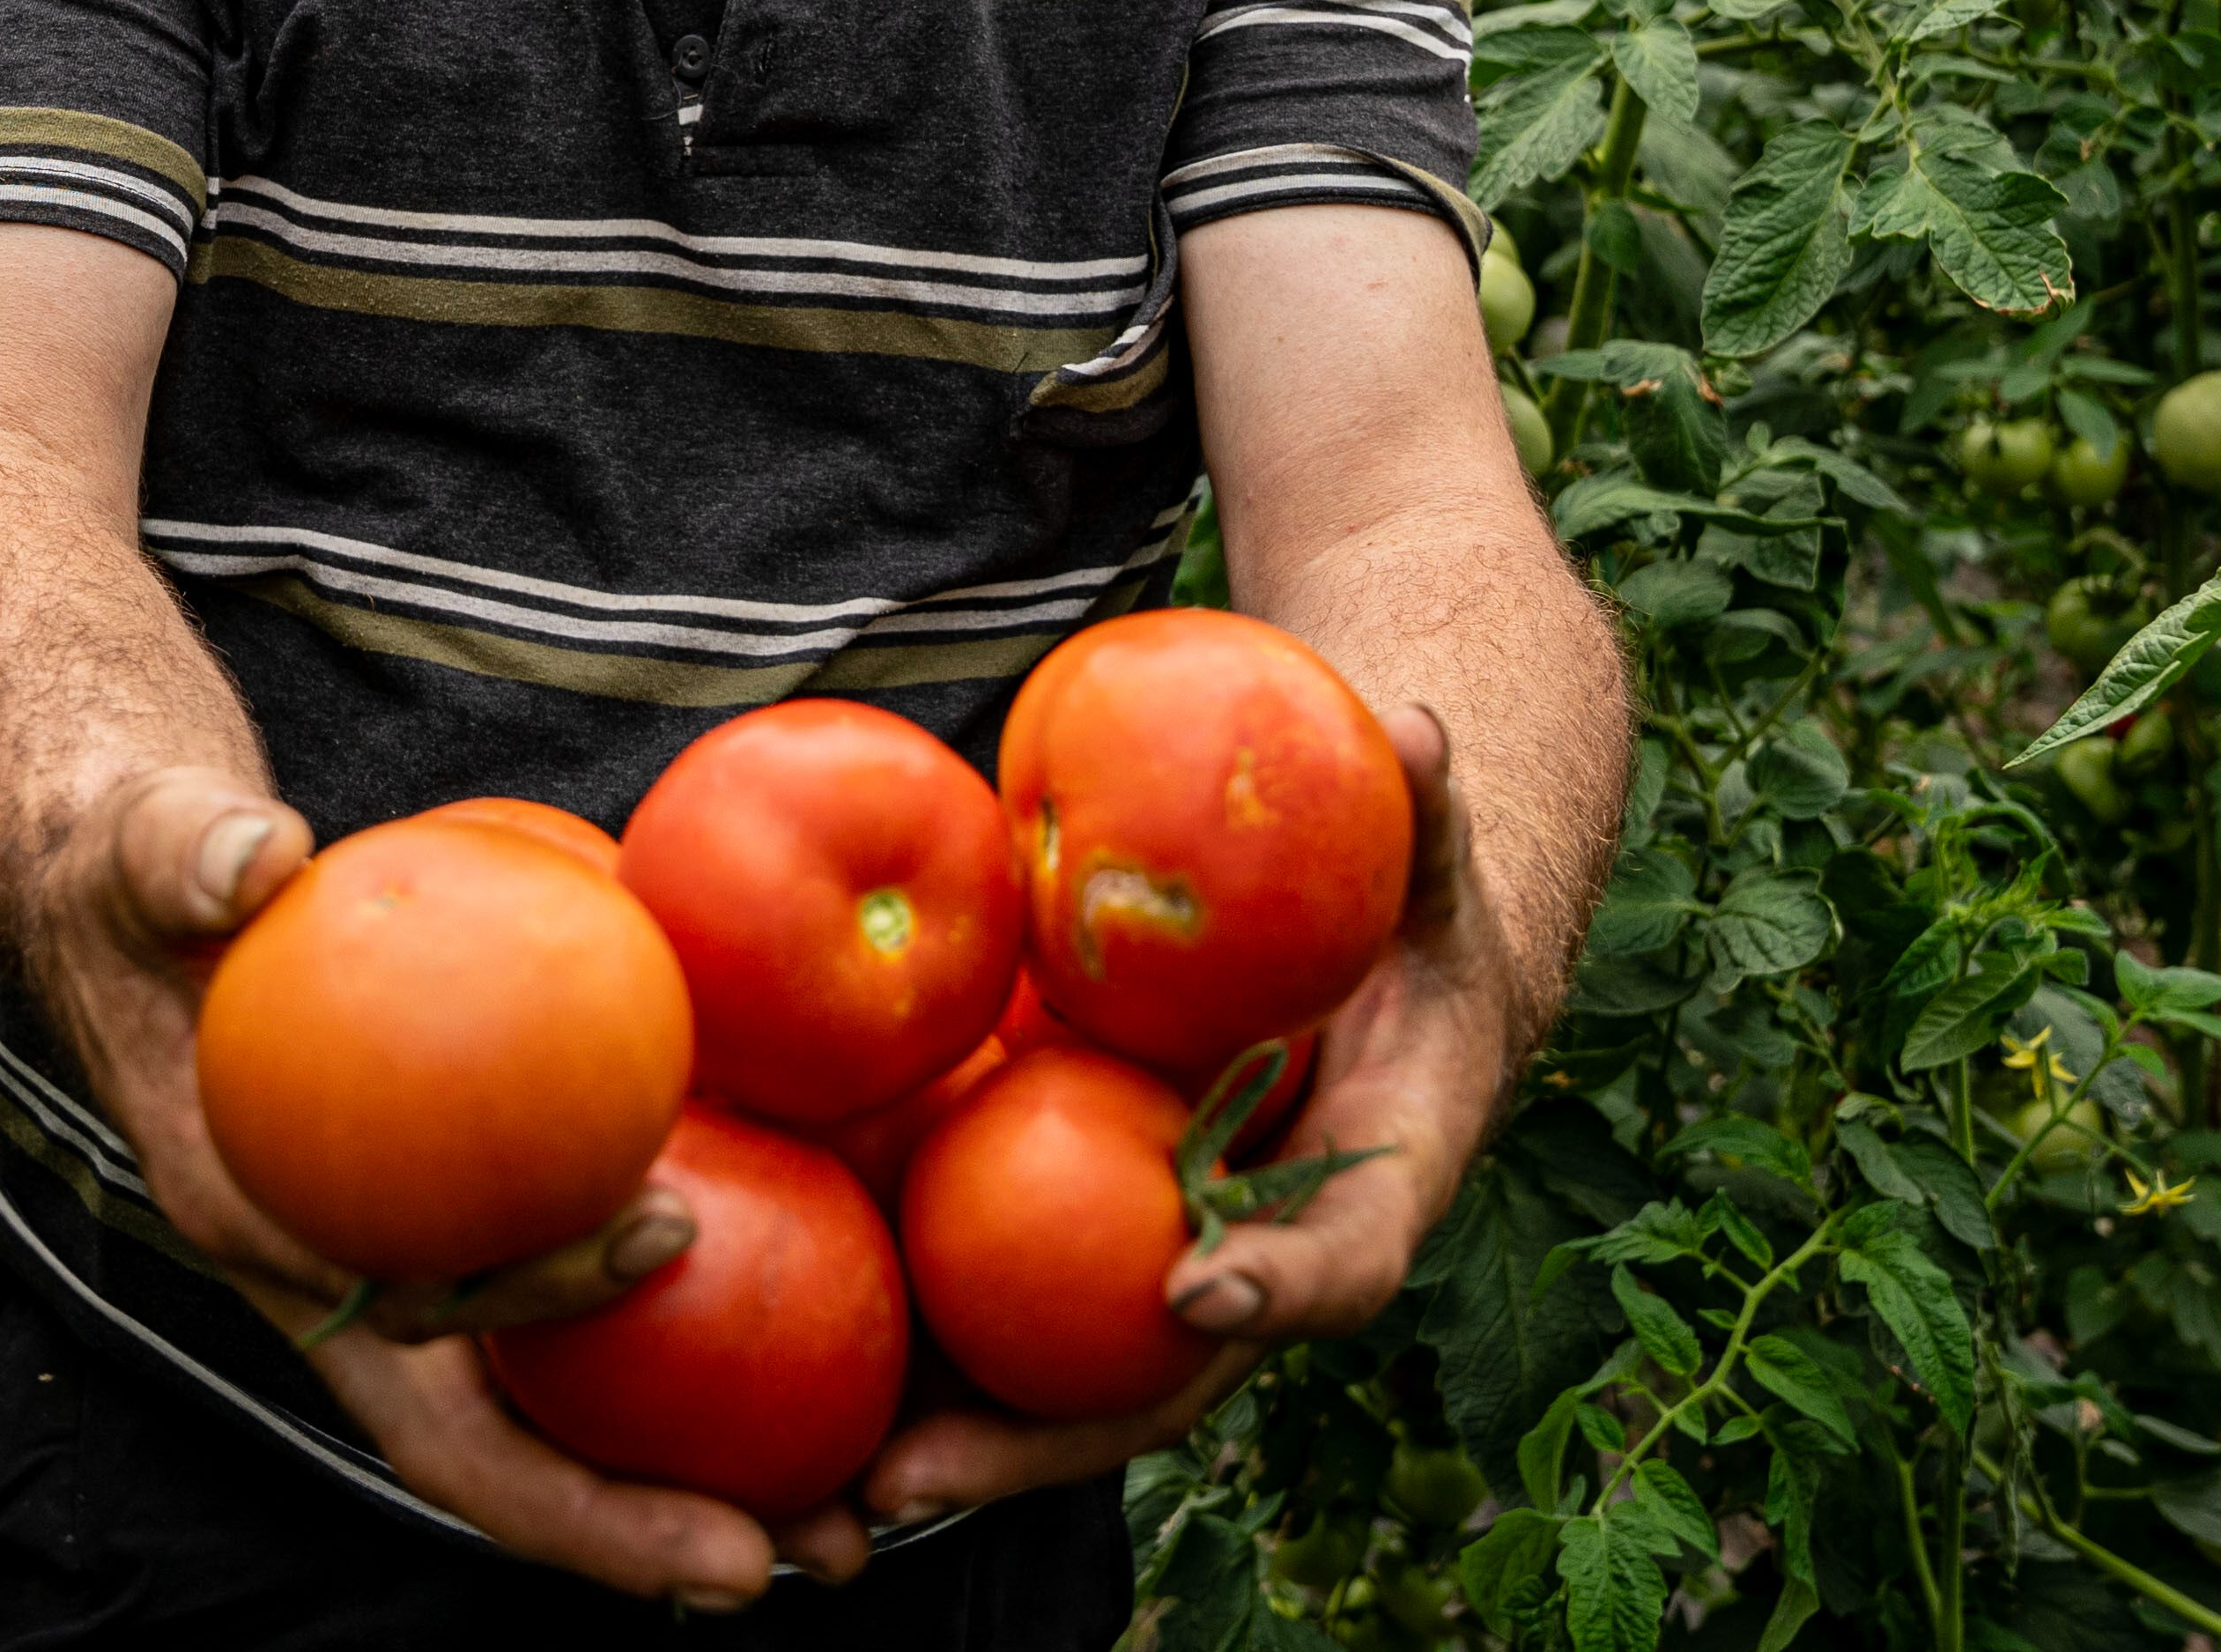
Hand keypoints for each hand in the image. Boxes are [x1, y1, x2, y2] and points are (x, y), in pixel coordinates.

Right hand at [27, 767, 821, 1600]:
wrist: (147, 906)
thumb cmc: (152, 882)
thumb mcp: (149, 854)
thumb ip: (185, 857)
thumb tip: (250, 857)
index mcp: (267, 1229)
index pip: (407, 1332)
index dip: (521, 1337)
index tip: (666, 1256)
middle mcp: (347, 1281)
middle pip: (499, 1440)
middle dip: (633, 1522)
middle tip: (806, 1550)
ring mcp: (415, 1264)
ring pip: (556, 1410)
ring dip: (689, 1477)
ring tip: (850, 1522)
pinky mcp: (471, 1224)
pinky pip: (581, 1303)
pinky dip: (689, 1331)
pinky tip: (829, 1303)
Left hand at [864, 705, 1511, 1528]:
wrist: (1384, 972)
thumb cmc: (1406, 912)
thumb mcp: (1423, 864)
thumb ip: (1418, 814)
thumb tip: (1416, 728)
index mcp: (1371, 1182)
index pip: (1344, 1258)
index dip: (1282, 1284)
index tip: (1197, 1287)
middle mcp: (1264, 1260)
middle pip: (1160, 1380)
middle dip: (1045, 1439)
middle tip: (916, 1468)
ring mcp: (1171, 1267)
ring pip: (1065, 1383)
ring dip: (954, 1440)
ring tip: (820, 1492)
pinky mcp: (1090, 1241)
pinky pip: (1004, 1307)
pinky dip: (919, 1349)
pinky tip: (797, 1383)